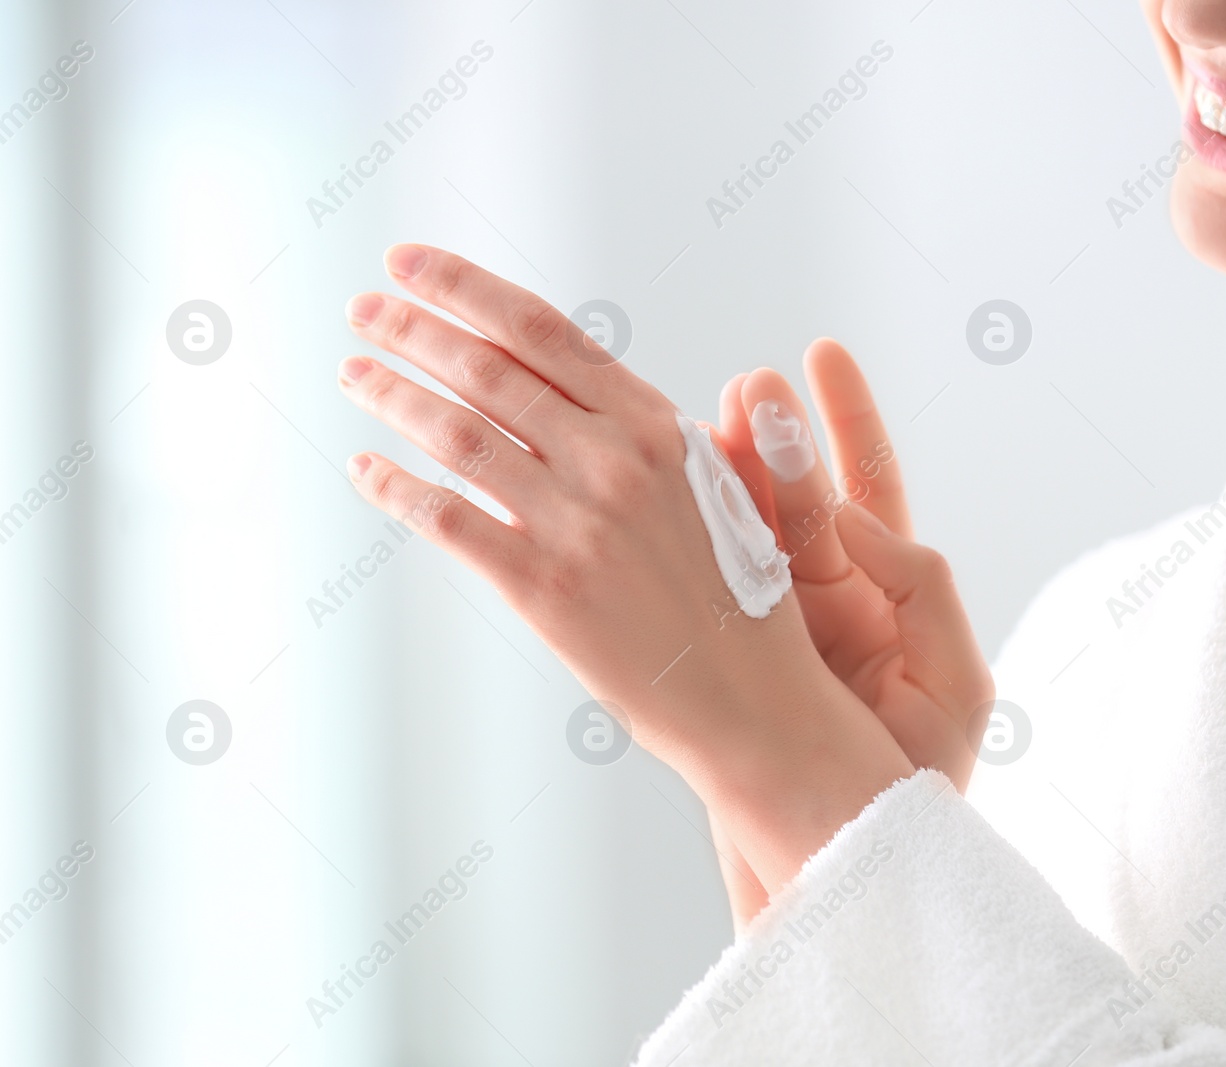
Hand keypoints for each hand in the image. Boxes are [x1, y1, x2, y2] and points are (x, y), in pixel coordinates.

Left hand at [337, 246, 912, 890]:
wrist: (753, 698)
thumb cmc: (741, 598)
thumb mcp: (722, 489)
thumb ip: (658, 430)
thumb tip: (596, 379)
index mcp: (656, 426)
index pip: (543, 331)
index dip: (466, 289)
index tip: (410, 264)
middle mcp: (614, 462)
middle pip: (488, 370)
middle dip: (413, 328)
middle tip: (365, 308)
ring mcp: (576, 524)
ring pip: (458, 435)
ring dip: (392, 394)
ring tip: (354, 372)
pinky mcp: (542, 588)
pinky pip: (447, 520)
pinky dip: (396, 487)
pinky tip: (368, 469)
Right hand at [708, 340, 992, 927]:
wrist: (849, 867)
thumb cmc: (914, 787)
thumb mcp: (954, 689)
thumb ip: (924, 594)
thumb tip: (857, 521)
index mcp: (884, 597)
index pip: (867, 490)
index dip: (847, 422)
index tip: (822, 353)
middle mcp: (822, 600)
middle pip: (794, 499)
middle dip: (774, 438)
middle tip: (745, 385)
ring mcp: (768, 628)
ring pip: (740, 538)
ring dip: (723, 478)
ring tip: (700, 421)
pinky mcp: (726, 663)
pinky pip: (703, 591)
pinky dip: (685, 542)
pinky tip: (660, 496)